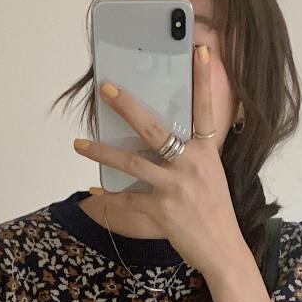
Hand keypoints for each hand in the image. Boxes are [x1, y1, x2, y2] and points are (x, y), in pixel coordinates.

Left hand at [73, 45, 242, 279]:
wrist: (223, 250)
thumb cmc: (215, 210)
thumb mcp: (211, 174)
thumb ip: (193, 153)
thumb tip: (168, 136)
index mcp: (206, 153)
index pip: (205, 110)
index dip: (203, 80)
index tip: (199, 51)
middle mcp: (190, 166)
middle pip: (154, 129)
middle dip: (127, 106)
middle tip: (106, 89)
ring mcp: (174, 188)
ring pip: (131, 164)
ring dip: (101, 152)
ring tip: (79, 143)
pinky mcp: (161, 211)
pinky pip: (127, 200)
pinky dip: (108, 196)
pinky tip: (91, 191)